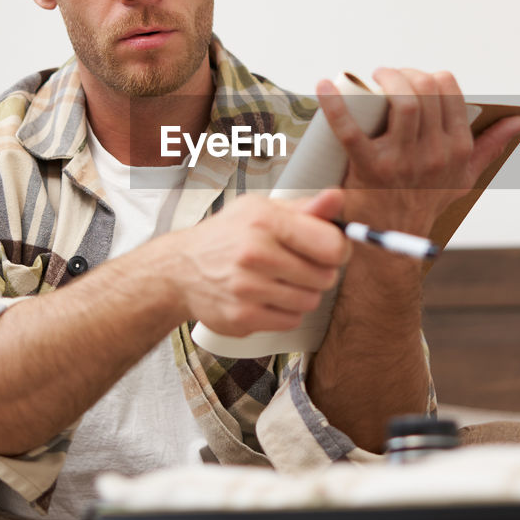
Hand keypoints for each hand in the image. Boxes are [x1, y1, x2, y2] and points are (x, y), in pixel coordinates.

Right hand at [155, 189, 350, 336]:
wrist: (180, 269)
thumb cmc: (227, 235)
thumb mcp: (261, 210)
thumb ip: (305, 208)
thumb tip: (337, 198)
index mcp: (265, 221)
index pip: (331, 245)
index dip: (339, 249)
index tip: (330, 249)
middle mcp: (255, 254)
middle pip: (325, 277)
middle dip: (319, 272)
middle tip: (297, 264)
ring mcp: (248, 288)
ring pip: (310, 301)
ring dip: (302, 293)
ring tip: (279, 280)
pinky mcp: (243, 317)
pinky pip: (291, 321)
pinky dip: (285, 312)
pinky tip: (267, 297)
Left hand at [318, 68, 519, 235]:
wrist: (392, 241)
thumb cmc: (426, 200)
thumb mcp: (463, 176)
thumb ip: (491, 147)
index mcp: (457, 150)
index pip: (448, 90)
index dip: (429, 76)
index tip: (414, 80)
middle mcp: (435, 154)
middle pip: (424, 91)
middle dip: (404, 73)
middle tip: (386, 76)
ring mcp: (402, 161)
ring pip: (403, 101)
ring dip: (386, 79)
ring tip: (372, 79)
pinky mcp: (369, 168)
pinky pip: (351, 129)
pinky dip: (334, 104)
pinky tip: (324, 85)